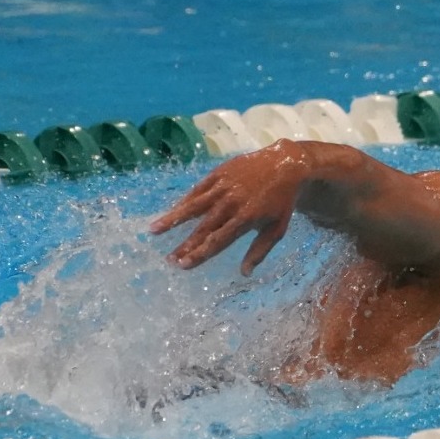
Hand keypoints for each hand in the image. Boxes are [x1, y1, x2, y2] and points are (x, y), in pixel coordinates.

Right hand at [150, 145, 305, 274]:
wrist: (286, 164)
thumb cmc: (281, 201)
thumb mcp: (277, 229)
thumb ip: (259, 251)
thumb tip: (245, 273)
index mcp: (246, 218)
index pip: (218, 240)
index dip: (200, 254)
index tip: (184, 265)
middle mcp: (232, 203)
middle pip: (203, 227)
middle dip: (185, 245)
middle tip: (169, 259)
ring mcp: (223, 186)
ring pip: (194, 205)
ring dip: (173, 219)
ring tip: (153, 230)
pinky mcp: (219, 173)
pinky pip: (198, 190)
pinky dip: (184, 202)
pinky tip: (172, 212)